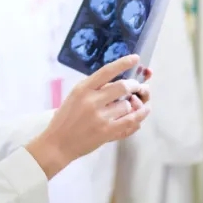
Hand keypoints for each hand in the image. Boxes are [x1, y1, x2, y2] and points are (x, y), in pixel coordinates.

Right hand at [25, 54, 150, 178]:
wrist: (58, 143)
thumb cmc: (66, 118)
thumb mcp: (75, 96)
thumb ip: (94, 88)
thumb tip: (120, 82)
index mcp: (82, 89)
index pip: (106, 71)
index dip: (123, 63)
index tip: (135, 58)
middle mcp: (92, 101)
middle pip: (123, 87)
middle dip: (134, 85)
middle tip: (137, 86)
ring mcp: (100, 117)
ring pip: (128, 104)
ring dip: (133, 103)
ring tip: (133, 103)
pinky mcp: (107, 132)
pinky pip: (131, 120)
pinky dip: (140, 115)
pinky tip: (144, 111)